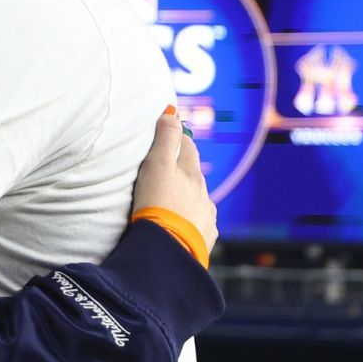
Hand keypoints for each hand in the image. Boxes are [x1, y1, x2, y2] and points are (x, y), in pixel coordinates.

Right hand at [134, 109, 216, 255]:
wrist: (168, 249)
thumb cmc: (157, 205)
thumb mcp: (156, 165)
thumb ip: (165, 138)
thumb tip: (172, 112)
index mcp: (191, 173)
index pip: (186, 147)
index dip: (178, 138)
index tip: (171, 132)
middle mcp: (202, 192)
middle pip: (194, 173)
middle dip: (184, 166)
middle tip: (170, 164)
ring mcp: (205, 215)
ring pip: (199, 197)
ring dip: (189, 194)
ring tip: (174, 196)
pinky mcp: (203, 237)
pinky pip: (200, 222)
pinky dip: (193, 218)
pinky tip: (184, 222)